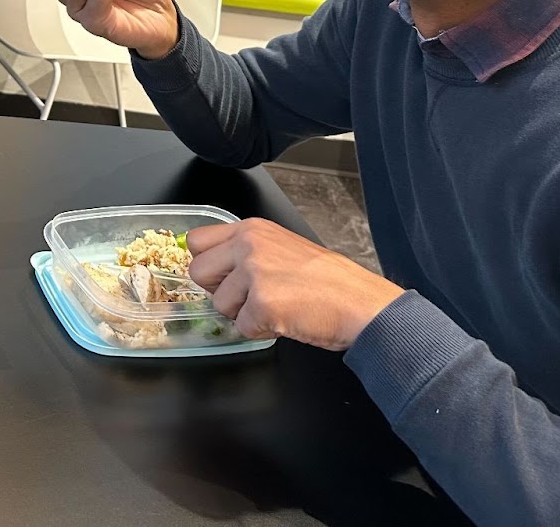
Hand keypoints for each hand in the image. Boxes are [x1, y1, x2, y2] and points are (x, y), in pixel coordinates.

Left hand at [185, 218, 402, 350]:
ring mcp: (254, 273)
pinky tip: (285, 320)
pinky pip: (242, 327)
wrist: (362, 304)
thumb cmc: (330, 281)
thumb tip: (214, 264)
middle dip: (220, 291)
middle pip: (199, 272)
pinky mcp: (262, 304)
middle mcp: (249, 245)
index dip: (209, 264)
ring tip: (277, 307)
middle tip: (251, 297)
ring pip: (219, 304)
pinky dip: (262, 331)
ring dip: (244, 314)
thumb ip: (247, 250)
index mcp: (252, 229)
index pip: (198, 241)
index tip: (223, 276)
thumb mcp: (283, 247)